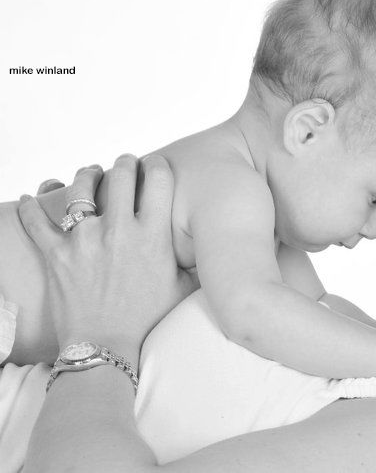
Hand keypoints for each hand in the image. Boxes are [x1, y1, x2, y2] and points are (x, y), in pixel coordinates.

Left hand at [18, 154, 194, 363]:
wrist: (105, 346)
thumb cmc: (146, 319)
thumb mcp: (181, 288)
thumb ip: (194, 262)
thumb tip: (213, 249)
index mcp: (152, 235)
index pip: (158, 180)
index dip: (158, 166)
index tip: (157, 167)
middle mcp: (119, 230)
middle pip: (121, 174)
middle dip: (125, 163)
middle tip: (126, 164)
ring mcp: (84, 240)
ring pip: (79, 188)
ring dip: (86, 175)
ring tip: (89, 173)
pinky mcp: (56, 254)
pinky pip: (35, 221)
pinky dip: (30, 207)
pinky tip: (31, 198)